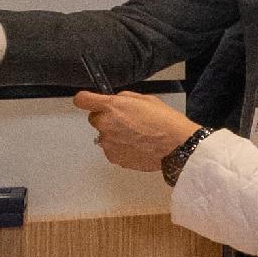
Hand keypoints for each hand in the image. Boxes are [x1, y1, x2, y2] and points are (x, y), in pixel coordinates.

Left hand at [75, 88, 201, 172]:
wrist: (176, 145)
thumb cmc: (165, 121)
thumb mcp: (146, 99)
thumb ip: (124, 99)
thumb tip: (115, 101)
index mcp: (112, 106)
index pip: (82, 100)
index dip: (86, 100)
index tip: (88, 101)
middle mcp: (105, 124)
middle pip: (94, 119)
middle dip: (106, 118)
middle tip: (127, 121)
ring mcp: (108, 143)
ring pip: (104, 135)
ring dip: (114, 134)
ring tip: (136, 135)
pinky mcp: (113, 157)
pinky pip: (111, 149)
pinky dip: (120, 147)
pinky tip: (137, 145)